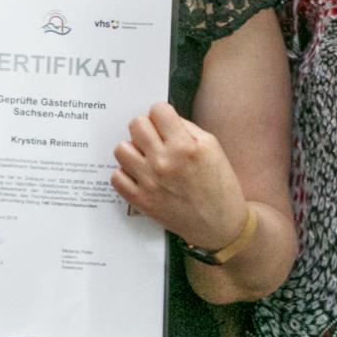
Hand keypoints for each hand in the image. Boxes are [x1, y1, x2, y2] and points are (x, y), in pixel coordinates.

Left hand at [110, 102, 249, 250]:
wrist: (219, 225)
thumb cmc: (219, 186)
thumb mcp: (212, 148)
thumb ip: (187, 128)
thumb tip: (163, 117)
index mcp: (185, 147)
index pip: (157, 110)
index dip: (162, 115)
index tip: (166, 124)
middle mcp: (164, 162)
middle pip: (136, 124)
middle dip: (146, 128)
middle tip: (156, 140)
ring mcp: (150, 182)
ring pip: (121, 149)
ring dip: (133, 150)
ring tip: (146, 158)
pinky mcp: (141, 201)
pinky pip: (116, 176)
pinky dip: (126, 174)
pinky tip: (140, 176)